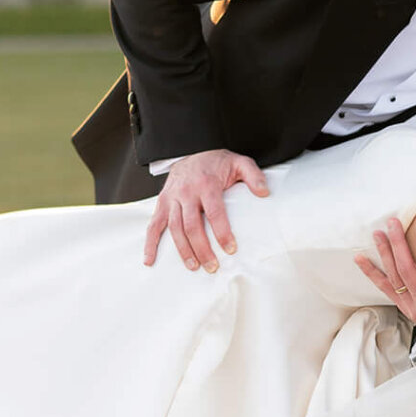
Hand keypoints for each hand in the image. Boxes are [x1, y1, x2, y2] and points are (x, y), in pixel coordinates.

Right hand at [143, 147, 269, 272]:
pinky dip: (150, 244)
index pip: (214, 212)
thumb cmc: (217, 162)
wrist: (191, 149)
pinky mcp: (162, 202)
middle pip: (192, 225)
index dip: (222, 232)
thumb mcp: (239, 162)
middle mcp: (186, 192)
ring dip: (183, 250)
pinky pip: (153, 225)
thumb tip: (265, 193)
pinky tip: (150, 260)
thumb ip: (253, 175)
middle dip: (202, 249)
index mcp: (206, 184)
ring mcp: (171, 198)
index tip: (231, 249)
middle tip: (213, 266)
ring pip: (174, 228)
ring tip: (194, 267)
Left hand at [355, 217, 415, 346]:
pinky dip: (371, 272)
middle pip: (408, 269)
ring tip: (378, 234)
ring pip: (394, 276)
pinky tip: (360, 259)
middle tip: (393, 223)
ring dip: (385, 253)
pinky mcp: (404, 308)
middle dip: (399, 244)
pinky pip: (384, 288)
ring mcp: (412, 306)